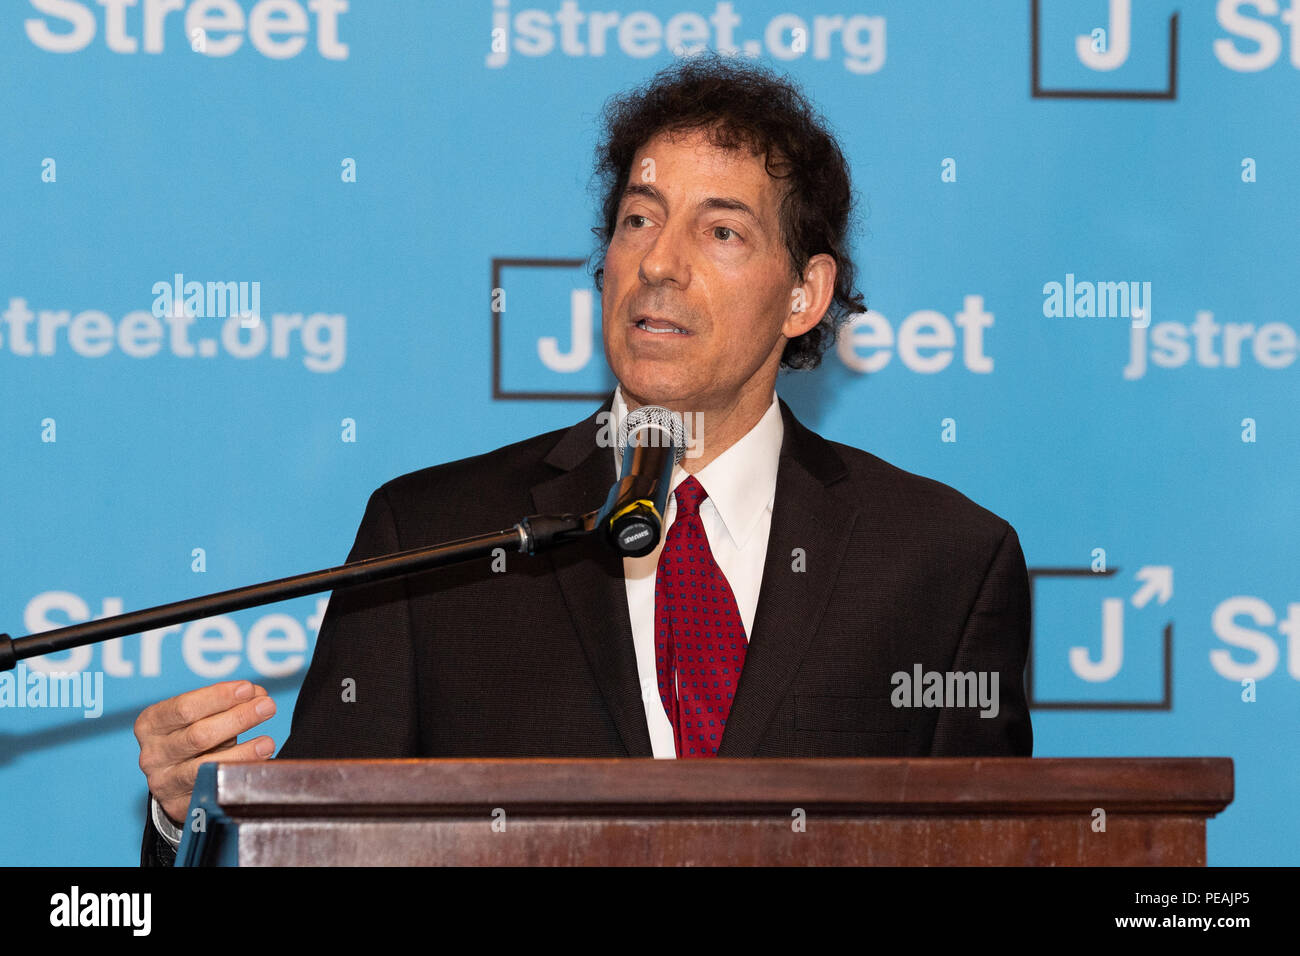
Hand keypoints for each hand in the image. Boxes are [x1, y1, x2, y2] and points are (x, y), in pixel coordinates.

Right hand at [134, 680, 276, 825]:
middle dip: (238, 719)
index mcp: (151, 724)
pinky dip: (238, 776)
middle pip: (198, 736)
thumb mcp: (202, 717)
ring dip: (243, 752)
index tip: (248, 689)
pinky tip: (257, 766)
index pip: (184, 708)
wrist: (173, 780)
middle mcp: (152, 754)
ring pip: (206, 766)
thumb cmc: (191, 739)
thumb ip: (226, 703)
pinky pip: (213, 790)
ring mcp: (163, 783)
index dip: (218, 697)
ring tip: (267, 742)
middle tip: (267, 707)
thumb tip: (257, 694)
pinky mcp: (178, 806)